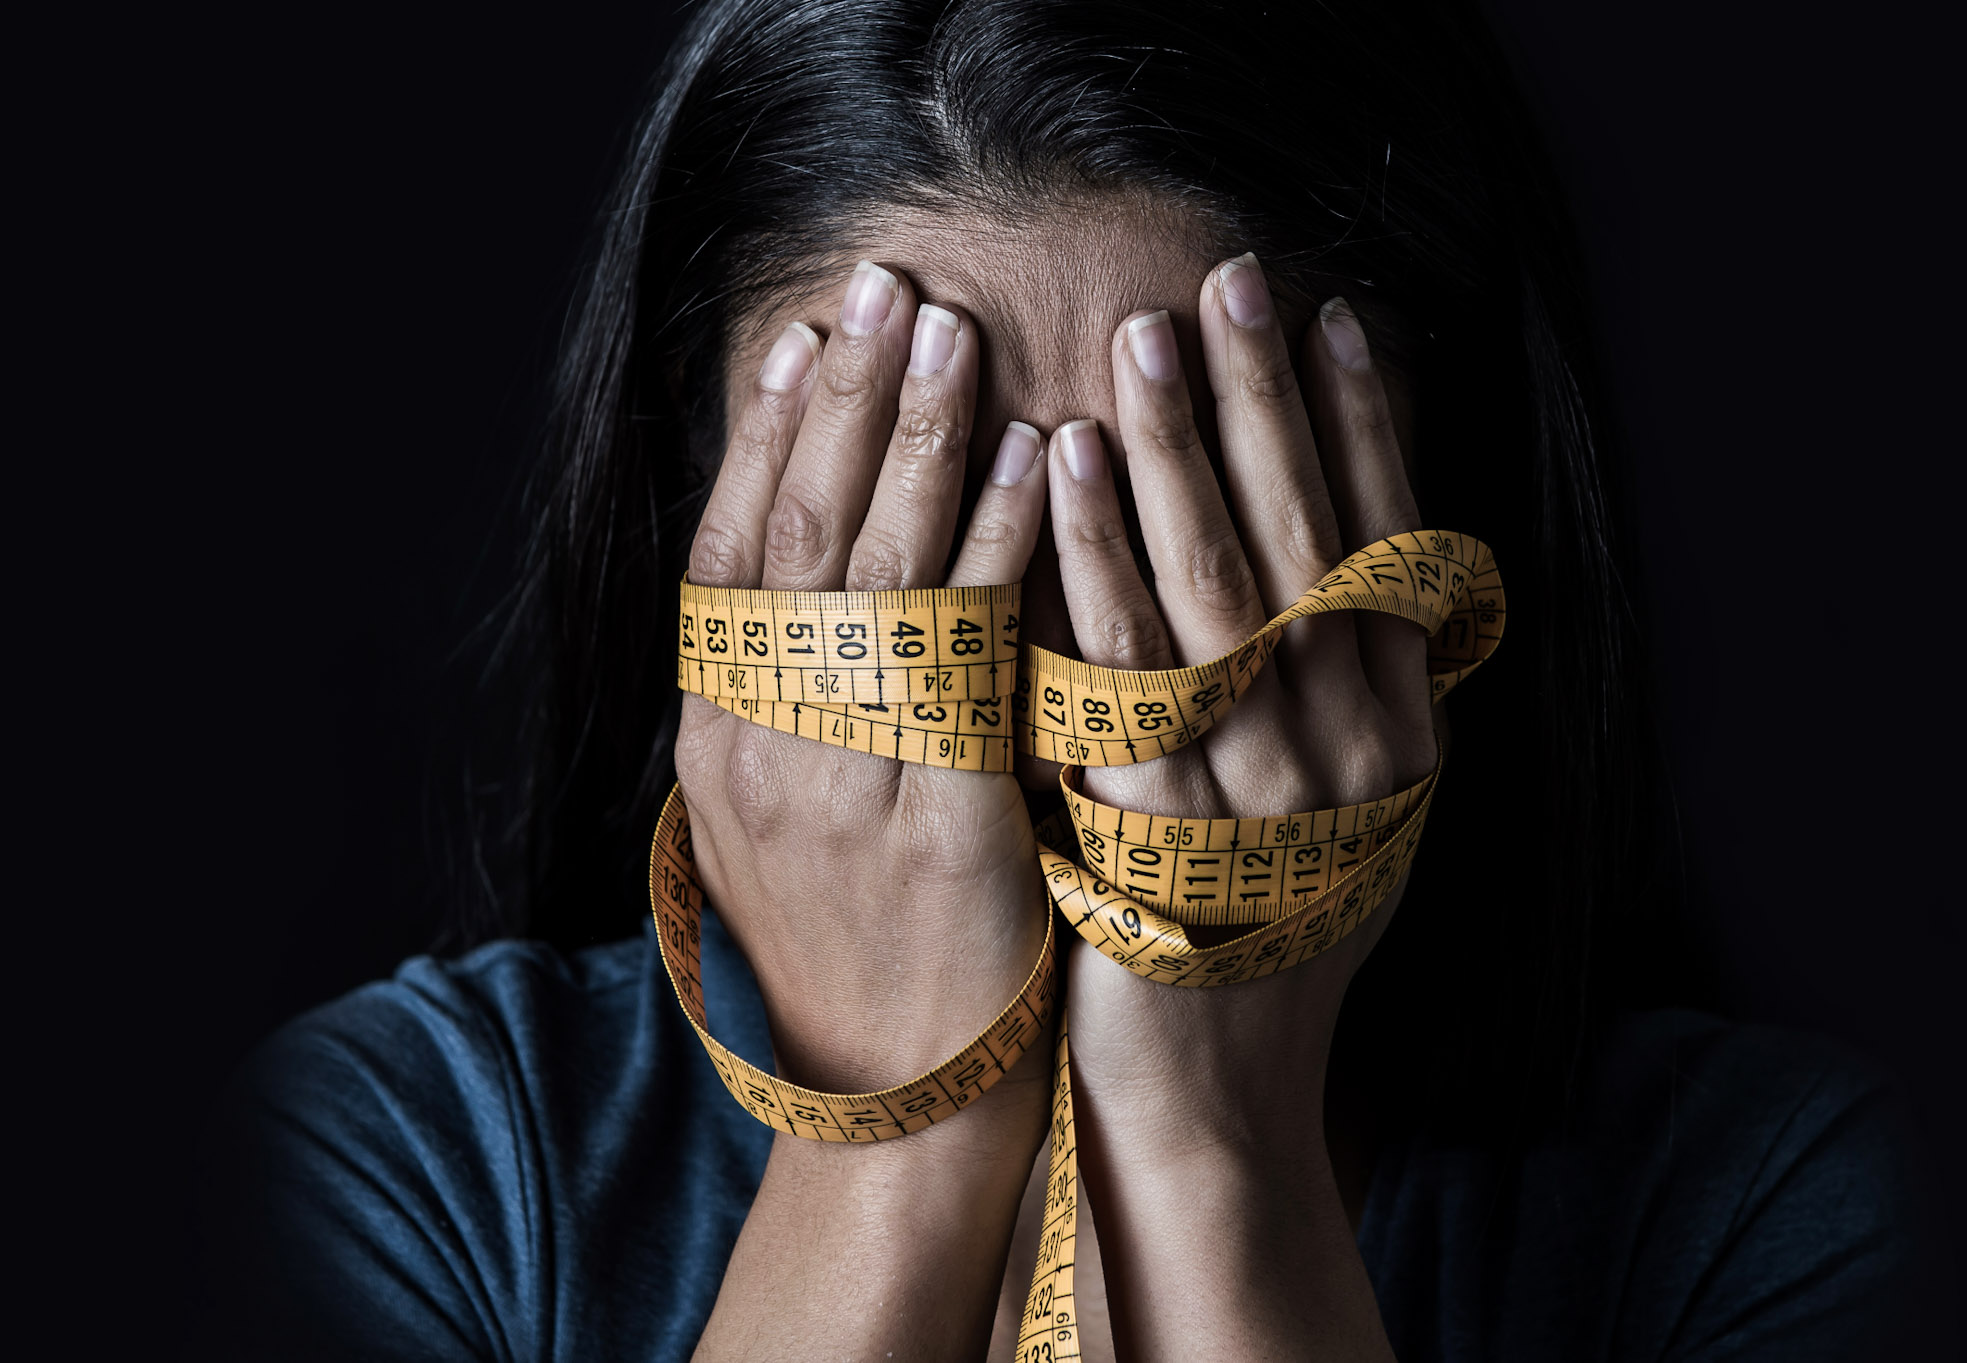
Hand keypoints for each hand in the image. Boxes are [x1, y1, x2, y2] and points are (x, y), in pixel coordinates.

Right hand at [675, 259, 1051, 1095]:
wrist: (898, 1098)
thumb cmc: (861, 947)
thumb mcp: (787, 818)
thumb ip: (795, 698)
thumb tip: (820, 575)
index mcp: (717, 735)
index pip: (731, 549)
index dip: (769, 434)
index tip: (808, 335)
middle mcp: (760, 743)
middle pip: (799, 534)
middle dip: (846, 400)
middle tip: (887, 286)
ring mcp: (842, 781)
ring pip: (877, 573)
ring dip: (920, 439)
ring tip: (955, 332)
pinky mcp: (937, 818)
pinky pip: (969, 652)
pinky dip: (997, 547)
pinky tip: (1034, 461)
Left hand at [1048, 254, 1421, 1358]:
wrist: (1218, 1095)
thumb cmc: (1263, 937)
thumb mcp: (1338, 808)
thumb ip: (1345, 690)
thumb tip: (1331, 548)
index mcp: (1405, 730)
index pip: (1388, 541)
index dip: (1362, 423)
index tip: (1331, 316)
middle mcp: (1353, 745)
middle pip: (1308, 535)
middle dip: (1266, 401)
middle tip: (1229, 284)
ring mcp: (1263, 784)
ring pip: (1224, 580)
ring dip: (1183, 447)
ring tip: (1145, 339)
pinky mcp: (1161, 820)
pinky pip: (1128, 659)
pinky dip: (1099, 554)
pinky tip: (1072, 465)